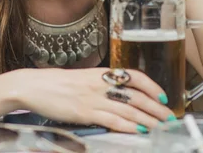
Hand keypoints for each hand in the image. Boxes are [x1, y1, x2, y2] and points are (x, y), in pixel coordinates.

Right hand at [12, 67, 173, 132]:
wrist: (33, 86)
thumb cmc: (55, 84)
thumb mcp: (82, 79)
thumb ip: (100, 85)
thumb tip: (119, 96)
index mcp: (101, 73)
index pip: (134, 76)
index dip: (152, 86)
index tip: (162, 97)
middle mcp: (101, 83)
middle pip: (136, 95)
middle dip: (156, 108)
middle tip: (169, 118)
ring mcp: (93, 98)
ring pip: (129, 108)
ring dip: (147, 119)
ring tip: (160, 128)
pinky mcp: (85, 112)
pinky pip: (112, 119)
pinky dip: (128, 126)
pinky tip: (138, 131)